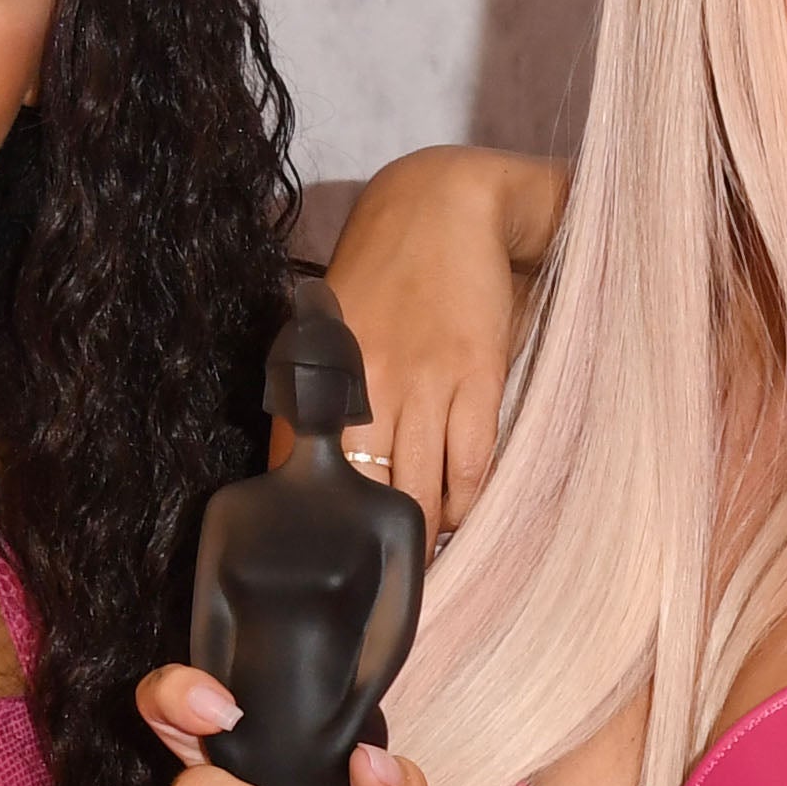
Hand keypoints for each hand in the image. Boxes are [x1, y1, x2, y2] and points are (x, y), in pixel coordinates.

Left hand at [318, 146, 563, 532]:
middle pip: (371, 496)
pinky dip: (469, 502)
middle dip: (380, 544)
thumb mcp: (333, 334)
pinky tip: (467, 515)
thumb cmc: (384, 277)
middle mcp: (366, 384)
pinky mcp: (478, 377)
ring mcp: (425, 382)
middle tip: (389, 578)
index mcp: (321, 376)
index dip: (324, 528)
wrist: (442, 207)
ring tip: (432, 557)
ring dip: (429, 532)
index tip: (336, 563)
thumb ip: (322, 403)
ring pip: (424, 490)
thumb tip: (316, 481)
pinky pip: (472, 464)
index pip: (309, 474)